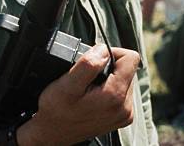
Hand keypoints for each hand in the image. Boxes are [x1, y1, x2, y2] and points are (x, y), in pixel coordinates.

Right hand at [16, 45, 139, 145]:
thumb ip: (89, 64)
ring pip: (124, 78)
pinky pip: (121, 90)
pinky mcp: (120, 117)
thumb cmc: (57, 110)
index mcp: (116, 96)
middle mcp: (125, 107)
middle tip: (88, 77)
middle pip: (127, 68)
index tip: (95, 60)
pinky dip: (108, 87)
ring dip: (108, 77)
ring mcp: (124, 114)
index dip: (112, 52)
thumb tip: (104, 50)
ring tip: (89, 87)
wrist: (52, 133)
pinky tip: (93, 95)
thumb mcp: (68, 84)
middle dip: (108, 66)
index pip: (131, 58)